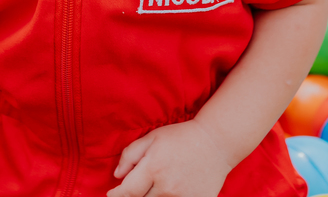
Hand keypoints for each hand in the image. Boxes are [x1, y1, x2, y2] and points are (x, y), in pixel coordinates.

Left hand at [107, 119, 234, 196]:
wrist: (216, 143)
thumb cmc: (181, 137)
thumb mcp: (152, 137)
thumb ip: (130, 155)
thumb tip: (117, 176)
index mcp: (153, 168)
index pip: (127, 192)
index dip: (116, 195)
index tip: (112, 194)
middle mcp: (167, 186)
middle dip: (134, 196)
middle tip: (135, 188)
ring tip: (155, 186)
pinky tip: (167, 191)